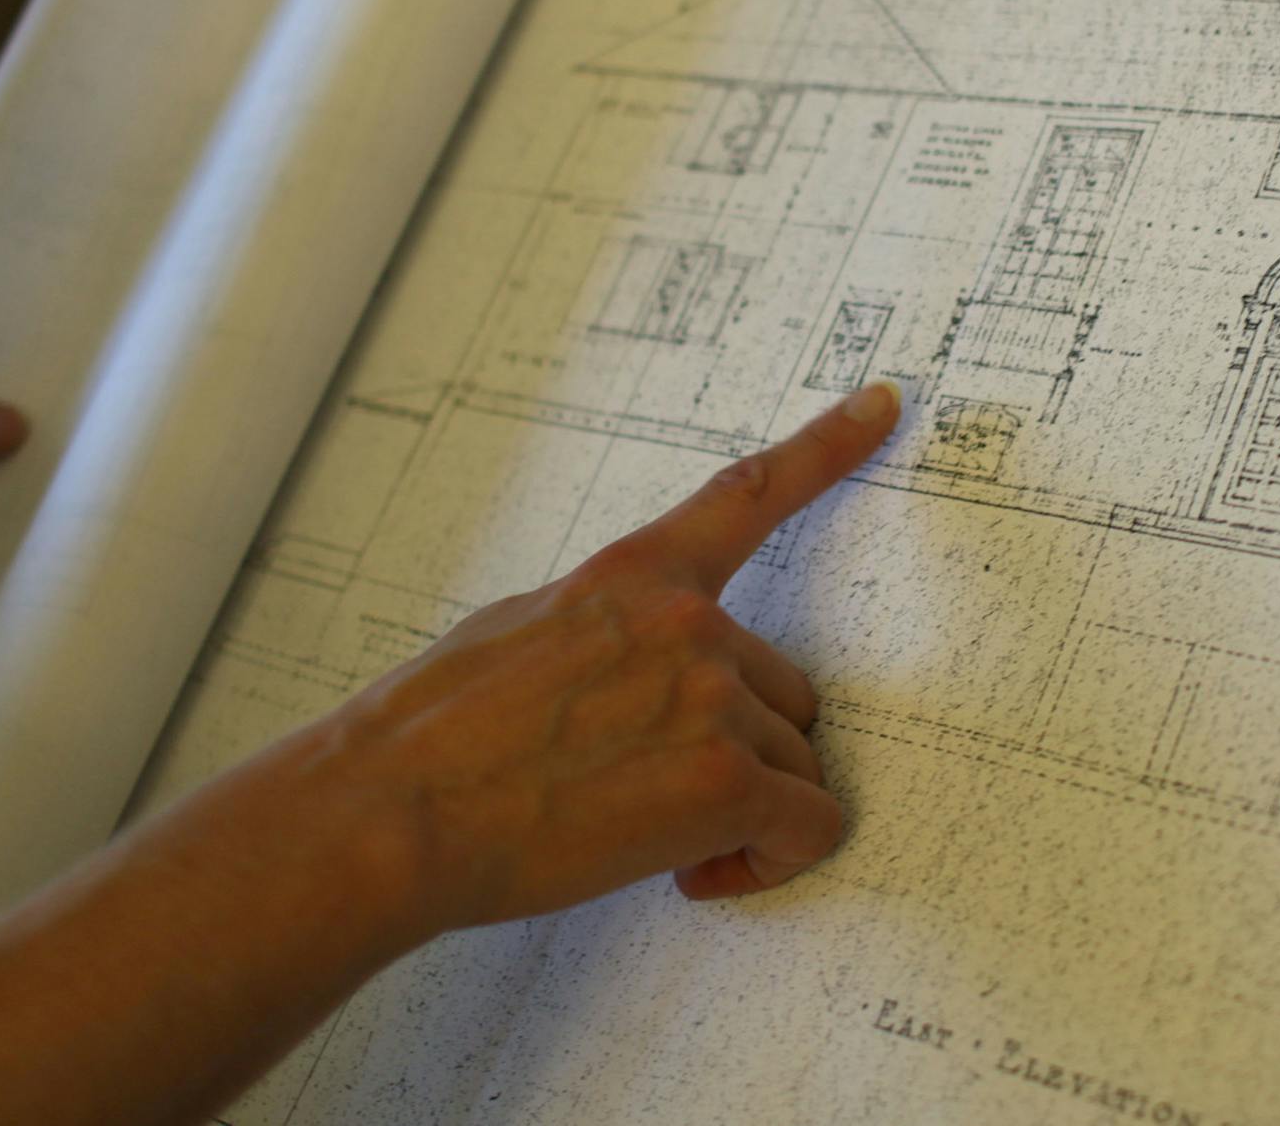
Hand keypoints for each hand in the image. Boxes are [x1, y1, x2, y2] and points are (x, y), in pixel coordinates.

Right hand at [315, 381, 900, 935]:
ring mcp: (712, 695)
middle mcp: (687, 620)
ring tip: (657, 841)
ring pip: (794, 765)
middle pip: (783, 691)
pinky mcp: (726, 778)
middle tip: (659, 798)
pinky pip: (808, 827)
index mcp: (630, 577)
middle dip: (740, 750)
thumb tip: (630, 678)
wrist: (394, 811)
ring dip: (746, 812)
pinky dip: (768, 863)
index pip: (746, 496)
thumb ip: (604, 636)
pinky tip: (696, 874)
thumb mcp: (514, 635)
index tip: (884, 404)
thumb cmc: (431, 739)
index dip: (826, 446)